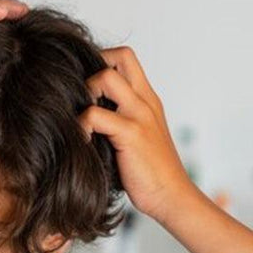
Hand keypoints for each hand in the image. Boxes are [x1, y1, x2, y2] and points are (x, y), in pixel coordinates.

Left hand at [78, 47, 198, 224]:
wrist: (172, 197)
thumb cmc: (149, 172)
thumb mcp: (136, 136)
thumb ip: (118, 119)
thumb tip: (83, 113)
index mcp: (146, 100)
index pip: (126, 58)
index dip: (102, 61)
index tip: (86, 86)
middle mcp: (145, 101)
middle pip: (120, 55)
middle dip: (92, 66)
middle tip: (82, 95)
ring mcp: (139, 115)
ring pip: (105, 77)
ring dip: (83, 92)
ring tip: (80, 118)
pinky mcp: (131, 133)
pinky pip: (94, 115)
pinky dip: (80, 125)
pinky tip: (80, 141)